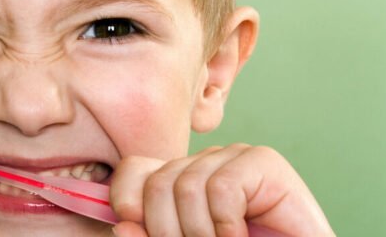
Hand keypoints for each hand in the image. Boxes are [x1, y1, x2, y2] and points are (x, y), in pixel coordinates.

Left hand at [109, 144, 333, 236]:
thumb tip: (122, 226)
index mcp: (180, 180)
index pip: (134, 169)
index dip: (125, 197)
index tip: (130, 225)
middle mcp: (203, 162)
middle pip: (158, 182)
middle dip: (168, 230)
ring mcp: (234, 157)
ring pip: (187, 186)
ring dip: (201, 234)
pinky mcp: (263, 161)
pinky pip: (221, 187)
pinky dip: (227, 225)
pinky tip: (242, 236)